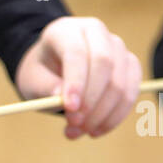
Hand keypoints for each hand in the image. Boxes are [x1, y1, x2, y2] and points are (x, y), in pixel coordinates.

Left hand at [15, 17, 141, 138]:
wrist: (54, 69)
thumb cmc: (41, 73)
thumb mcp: (32, 80)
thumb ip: (44, 86)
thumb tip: (63, 98)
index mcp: (66, 30)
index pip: (77, 52)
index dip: (76, 81)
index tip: (69, 108)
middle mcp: (96, 32)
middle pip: (104, 63)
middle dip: (91, 99)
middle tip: (74, 125)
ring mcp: (117, 47)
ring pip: (120, 80)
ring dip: (103, 113)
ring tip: (78, 132)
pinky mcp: (130, 65)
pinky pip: (131, 92)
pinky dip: (115, 116)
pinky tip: (96, 130)